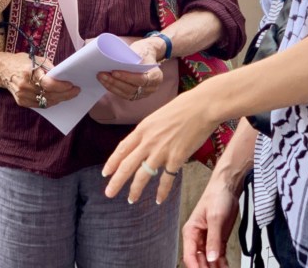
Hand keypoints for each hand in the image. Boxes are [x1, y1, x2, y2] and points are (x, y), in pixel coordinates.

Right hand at [2, 52, 79, 108]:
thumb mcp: (36, 59)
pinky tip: (58, 97)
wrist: (2, 70)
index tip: (72, 85)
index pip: (49, 84)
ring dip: (59, 99)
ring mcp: (22, 96)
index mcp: (29, 72)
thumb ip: (49, 68)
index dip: (62, 86)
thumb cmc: (20, 61)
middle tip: (76, 91)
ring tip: (69, 94)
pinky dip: (50, 101)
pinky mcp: (21, 102)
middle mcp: (25, 86)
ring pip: (46, 102)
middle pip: (49, 95)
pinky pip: (40, 105)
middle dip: (65, 94)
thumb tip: (63, 76)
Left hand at [97, 37, 164, 101]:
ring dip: (112, 86)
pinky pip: (124, 94)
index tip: (114, 72)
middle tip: (102, 74)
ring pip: (126, 93)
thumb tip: (115, 61)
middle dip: (115, 82)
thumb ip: (131, 58)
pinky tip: (105, 82)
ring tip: (101, 77)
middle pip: (132, 88)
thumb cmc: (143, 51)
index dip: (127, 77)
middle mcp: (151, 88)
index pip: (141, 79)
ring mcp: (144, 93)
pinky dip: (114, 89)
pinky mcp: (136, 95)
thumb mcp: (140, 51)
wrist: (147, 56)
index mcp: (156, 76)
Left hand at [102, 88, 217, 204]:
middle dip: (116, 181)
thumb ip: (149, 131)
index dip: (112, 162)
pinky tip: (159, 200)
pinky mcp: (176, 159)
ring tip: (131, 200)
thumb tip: (144, 142)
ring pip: (143, 175)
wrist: (202, 107)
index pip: (122, 148)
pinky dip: (162, 191)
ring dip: (135, 190)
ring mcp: (161, 151)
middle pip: (127, 165)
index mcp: (143, 128)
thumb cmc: (183, 107)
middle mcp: (148, 141)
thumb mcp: (158, 116)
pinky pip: (166, 179)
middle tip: (108, 193)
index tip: (105, 173)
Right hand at [182, 175, 241, 266]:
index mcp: (191, 232)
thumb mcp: (215, 218)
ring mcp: (208, 240)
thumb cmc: (216, 196)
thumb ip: (213, 239)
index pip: (190, 255)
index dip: (195, 267)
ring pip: (209, 261)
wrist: (228, 187)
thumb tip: (211, 258)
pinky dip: (222, 265)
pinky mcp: (219, 241)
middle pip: (199, 261)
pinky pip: (219, 257)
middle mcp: (198, 238)